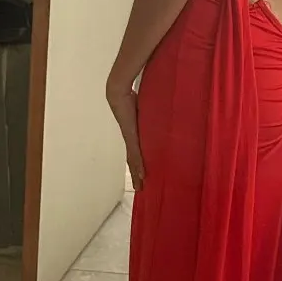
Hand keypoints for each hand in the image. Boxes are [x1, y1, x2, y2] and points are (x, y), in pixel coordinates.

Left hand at [106, 72, 144, 190]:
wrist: (118, 93)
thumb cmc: (131, 96)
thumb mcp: (144, 108)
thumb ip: (152, 112)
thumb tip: (164, 109)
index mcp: (133, 132)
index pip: (135, 151)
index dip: (138, 163)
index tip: (142, 175)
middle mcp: (130, 138)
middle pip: (132, 160)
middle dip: (136, 173)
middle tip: (140, 187)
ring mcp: (130, 138)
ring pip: (133, 161)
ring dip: (136, 174)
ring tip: (140, 186)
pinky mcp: (131, 137)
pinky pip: (135, 155)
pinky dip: (138, 166)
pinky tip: (142, 175)